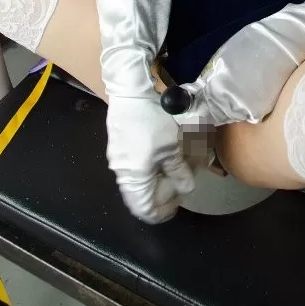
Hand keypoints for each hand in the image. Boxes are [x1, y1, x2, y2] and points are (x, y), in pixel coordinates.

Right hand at [106, 95, 194, 223]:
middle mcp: (122, 172)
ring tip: (174, 168)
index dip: (161, 212)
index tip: (176, 207)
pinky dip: (149, 167)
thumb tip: (186, 188)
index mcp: (134, 178)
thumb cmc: (151, 122)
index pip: (144, 209)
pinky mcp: (118, 144)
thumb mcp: (171, 147)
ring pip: (138, 180)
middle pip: (141, 195)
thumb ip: (179, 171)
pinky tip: (162, 155)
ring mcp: (118, 158)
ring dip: (157, 178)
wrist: (130, 92)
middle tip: (180, 185)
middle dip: (162, 193)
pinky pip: (134, 166)